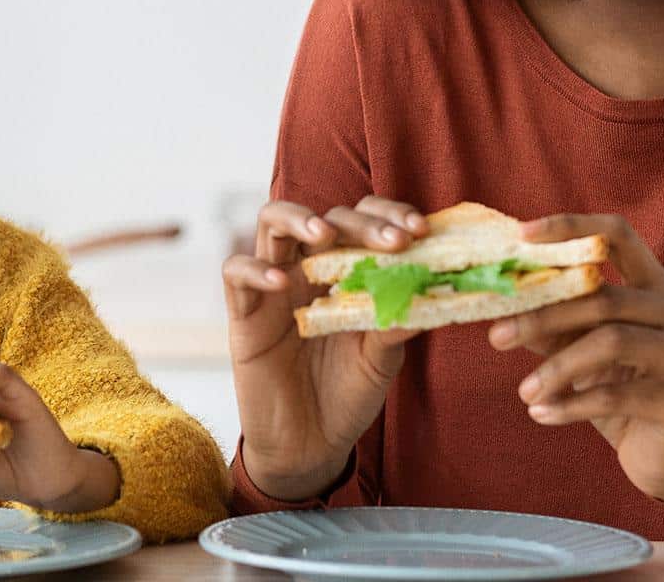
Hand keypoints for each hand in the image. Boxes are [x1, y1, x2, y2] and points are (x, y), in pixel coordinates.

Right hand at [222, 196, 427, 501]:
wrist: (309, 448)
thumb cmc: (346, 396)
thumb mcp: (381, 359)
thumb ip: (396, 323)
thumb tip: (428, 290)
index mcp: (346, 273)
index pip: (363, 220)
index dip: (389, 215)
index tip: (420, 230)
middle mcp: (309, 269)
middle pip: (326, 216)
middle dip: (361, 223)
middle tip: (391, 241)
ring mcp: (274, 287)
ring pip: (272, 222)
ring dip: (299, 218)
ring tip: (325, 234)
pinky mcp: (243, 315)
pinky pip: (235, 273)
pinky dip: (255, 269)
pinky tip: (280, 283)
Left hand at [488, 213, 663, 507]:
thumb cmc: (619, 392)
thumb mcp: (582, 352)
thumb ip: (553, 322)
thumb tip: (501, 300)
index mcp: (658, 287)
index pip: (619, 236)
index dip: (571, 227)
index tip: (521, 234)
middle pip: (605, 297)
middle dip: (544, 316)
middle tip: (496, 337)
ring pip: (611, 342)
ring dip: (557, 368)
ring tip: (524, 392)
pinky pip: (615, 395)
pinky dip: (569, 405)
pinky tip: (541, 414)